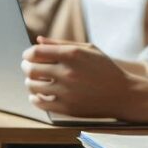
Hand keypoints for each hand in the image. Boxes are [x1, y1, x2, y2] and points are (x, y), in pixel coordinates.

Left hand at [21, 36, 135, 117]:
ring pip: (32, 86)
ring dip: (29, 81)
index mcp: (73, 54)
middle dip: (26, 66)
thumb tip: (38, 40)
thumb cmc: (105, 68)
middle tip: (28, 66)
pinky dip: (34, 98)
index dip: (28, 53)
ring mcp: (66, 91)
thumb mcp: (89, 49)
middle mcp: (68, 72)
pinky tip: (39, 94)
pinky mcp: (66, 108)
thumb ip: (62, 43)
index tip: (29, 55)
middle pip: (31, 69)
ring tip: (34, 80)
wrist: (122, 94)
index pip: (36, 52)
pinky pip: (39, 103)